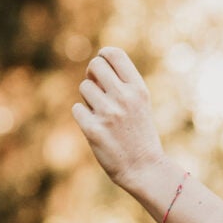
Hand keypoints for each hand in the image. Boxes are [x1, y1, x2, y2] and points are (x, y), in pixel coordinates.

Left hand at [70, 47, 177, 211]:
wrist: (145, 169)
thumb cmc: (140, 134)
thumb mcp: (140, 104)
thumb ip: (122, 84)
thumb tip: (93, 67)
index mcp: (138, 89)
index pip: (113, 54)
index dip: (103, 56)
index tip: (103, 68)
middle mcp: (124, 98)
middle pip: (94, 65)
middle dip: (92, 75)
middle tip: (97, 90)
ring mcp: (108, 113)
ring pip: (84, 87)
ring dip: (89, 99)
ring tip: (102, 114)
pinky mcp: (94, 129)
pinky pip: (77, 109)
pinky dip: (84, 117)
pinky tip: (98, 128)